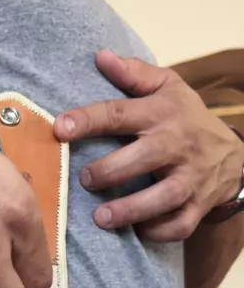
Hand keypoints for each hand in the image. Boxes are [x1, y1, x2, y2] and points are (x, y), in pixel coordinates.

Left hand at [54, 50, 243, 240]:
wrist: (234, 155)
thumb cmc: (187, 120)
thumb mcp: (168, 88)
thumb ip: (134, 74)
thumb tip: (100, 56)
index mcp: (162, 113)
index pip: (121, 113)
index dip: (89, 120)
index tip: (60, 128)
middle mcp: (177, 145)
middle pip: (144, 157)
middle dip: (111, 170)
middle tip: (85, 179)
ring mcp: (190, 178)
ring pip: (163, 197)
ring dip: (131, 209)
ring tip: (101, 217)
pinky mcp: (198, 206)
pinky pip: (179, 224)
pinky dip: (158, 230)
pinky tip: (137, 229)